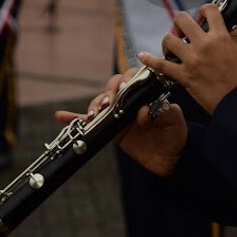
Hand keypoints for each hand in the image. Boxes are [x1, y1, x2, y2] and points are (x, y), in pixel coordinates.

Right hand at [55, 68, 187, 177]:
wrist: (170, 159)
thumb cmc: (175, 134)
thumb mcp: (174, 120)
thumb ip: (164, 112)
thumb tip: (146, 110)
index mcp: (145, 93)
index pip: (132, 78)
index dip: (127, 80)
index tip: (125, 89)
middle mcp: (129, 100)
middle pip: (112, 86)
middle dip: (109, 92)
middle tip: (110, 103)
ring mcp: (117, 114)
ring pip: (100, 102)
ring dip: (95, 105)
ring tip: (94, 114)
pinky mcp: (110, 129)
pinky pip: (90, 123)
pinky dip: (74, 118)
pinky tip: (61, 115)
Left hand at [141, 5, 236, 114]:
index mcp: (221, 37)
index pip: (209, 10)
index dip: (204, 10)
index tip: (203, 16)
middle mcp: (204, 44)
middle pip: (182, 20)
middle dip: (181, 23)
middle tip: (184, 31)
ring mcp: (192, 60)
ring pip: (169, 39)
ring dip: (169, 41)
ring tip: (173, 47)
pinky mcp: (184, 76)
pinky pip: (161, 65)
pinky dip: (150, 60)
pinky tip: (142, 56)